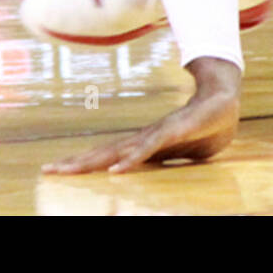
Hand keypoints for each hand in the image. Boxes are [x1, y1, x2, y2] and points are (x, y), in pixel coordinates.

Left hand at [42, 58, 240, 174]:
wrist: (224, 102)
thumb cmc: (199, 129)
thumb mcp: (174, 152)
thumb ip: (157, 160)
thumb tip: (141, 170)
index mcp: (141, 144)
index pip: (105, 155)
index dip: (81, 162)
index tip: (55, 169)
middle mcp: (143, 137)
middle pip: (103, 152)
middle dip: (76, 162)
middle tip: (48, 170)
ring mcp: (156, 133)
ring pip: (119, 149)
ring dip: (94, 161)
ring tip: (70, 170)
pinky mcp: (174, 131)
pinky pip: (149, 149)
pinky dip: (132, 160)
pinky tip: (117, 170)